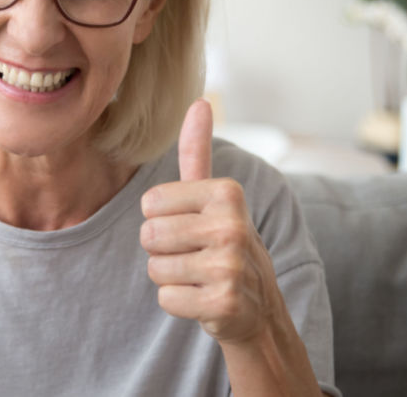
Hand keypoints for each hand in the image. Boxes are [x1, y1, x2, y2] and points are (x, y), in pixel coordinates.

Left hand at [140, 99, 278, 344]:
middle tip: (195, 254)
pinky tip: (205, 298)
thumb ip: (198, 151)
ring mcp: (230, 266)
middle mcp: (232, 226)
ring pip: (155, 268)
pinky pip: (166, 298)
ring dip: (171, 276)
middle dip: (163, 250)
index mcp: (226, 192)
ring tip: (201, 275)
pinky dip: (179, 303)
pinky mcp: (223, 303)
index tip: (192, 226)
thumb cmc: (224, 242)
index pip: (149, 203)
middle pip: (149, 236)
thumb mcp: (213, 196)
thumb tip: (199, 102)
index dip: (162, 218)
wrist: (257, 304)